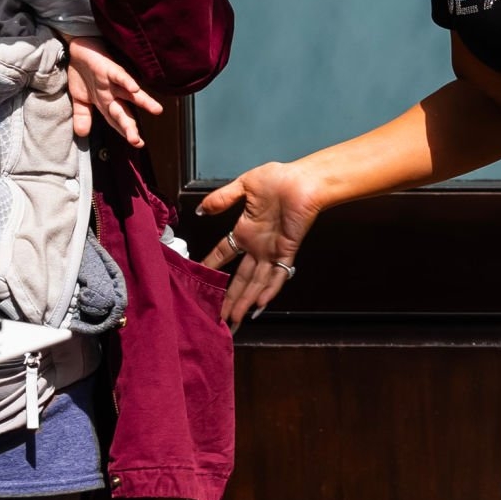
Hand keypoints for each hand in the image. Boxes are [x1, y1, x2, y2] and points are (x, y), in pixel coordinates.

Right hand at [66, 39, 162, 146]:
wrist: (78, 49)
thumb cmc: (83, 73)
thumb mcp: (79, 98)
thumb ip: (83, 116)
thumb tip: (81, 134)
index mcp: (106, 103)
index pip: (117, 121)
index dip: (125, 132)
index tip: (137, 144)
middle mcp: (113, 94)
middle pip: (124, 113)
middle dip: (130, 127)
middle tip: (138, 142)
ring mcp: (113, 82)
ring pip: (130, 94)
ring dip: (143, 102)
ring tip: (157, 110)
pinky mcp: (110, 68)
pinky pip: (120, 75)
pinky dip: (127, 81)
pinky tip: (134, 88)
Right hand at [199, 161, 321, 329]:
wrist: (304, 179)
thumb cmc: (278, 179)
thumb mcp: (243, 186)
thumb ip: (222, 199)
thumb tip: (201, 210)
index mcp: (245, 231)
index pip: (223, 254)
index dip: (211, 267)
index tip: (196, 281)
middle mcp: (257, 246)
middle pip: (240, 278)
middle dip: (229, 298)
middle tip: (219, 317)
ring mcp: (272, 252)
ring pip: (256, 283)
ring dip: (245, 301)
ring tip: (234, 320)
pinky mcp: (287, 252)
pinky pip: (278, 275)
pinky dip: (269, 290)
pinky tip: (259, 306)